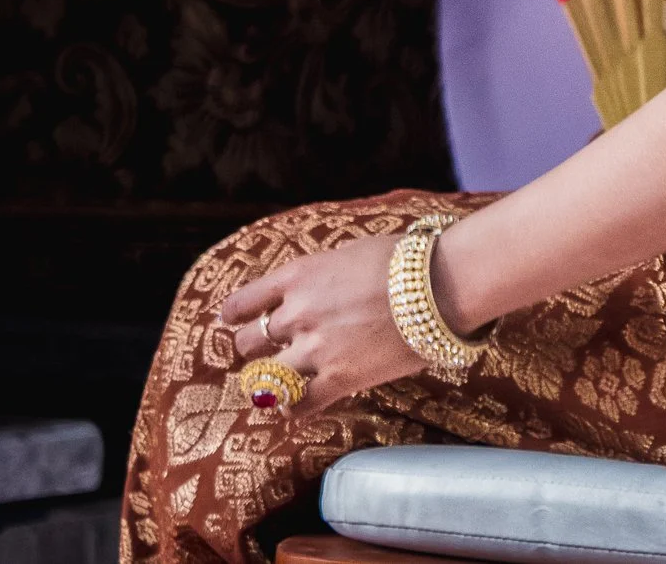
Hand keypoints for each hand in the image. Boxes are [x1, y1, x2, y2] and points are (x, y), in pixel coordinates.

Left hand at [222, 231, 417, 414]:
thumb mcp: (346, 254)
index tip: (231, 321)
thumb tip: (309, 289)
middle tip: (262, 352)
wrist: (435, 286)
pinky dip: (293, 410)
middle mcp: (298, 314)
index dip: (233, 315)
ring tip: (273, 385)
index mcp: (298, 277)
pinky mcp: (338, 380)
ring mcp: (315, 350)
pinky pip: (299, 406)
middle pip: (248, 343)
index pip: (244, 301)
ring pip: (266, 379)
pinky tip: (296, 410)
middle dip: (252, 348)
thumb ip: (319, 277)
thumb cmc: (399, 261)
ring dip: (268, 382)